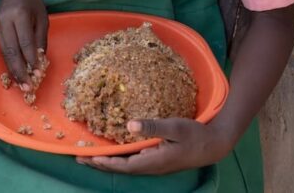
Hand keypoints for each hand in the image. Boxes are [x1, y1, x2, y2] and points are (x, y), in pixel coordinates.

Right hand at [0, 0, 47, 85]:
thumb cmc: (32, 1)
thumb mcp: (42, 17)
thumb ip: (40, 39)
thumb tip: (40, 62)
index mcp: (20, 14)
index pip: (25, 41)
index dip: (31, 59)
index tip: (38, 73)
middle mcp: (5, 21)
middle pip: (11, 50)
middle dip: (19, 71)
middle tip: (27, 87)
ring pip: (4, 53)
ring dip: (13, 71)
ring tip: (21, 85)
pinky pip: (2, 50)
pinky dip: (9, 64)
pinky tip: (15, 74)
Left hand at [77, 119, 234, 175]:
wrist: (214, 145)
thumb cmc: (195, 135)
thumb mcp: (175, 127)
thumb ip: (153, 127)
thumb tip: (129, 125)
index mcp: (153, 161)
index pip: (123, 165)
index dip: (104, 161)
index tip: (88, 156)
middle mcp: (152, 166)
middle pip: (121, 168)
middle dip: (100, 163)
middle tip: (79, 157)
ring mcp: (155, 164)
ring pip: (126, 165)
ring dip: (108, 161)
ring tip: (90, 155)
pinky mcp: (158, 159)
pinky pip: (134, 161)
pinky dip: (120, 158)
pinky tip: (114, 151)